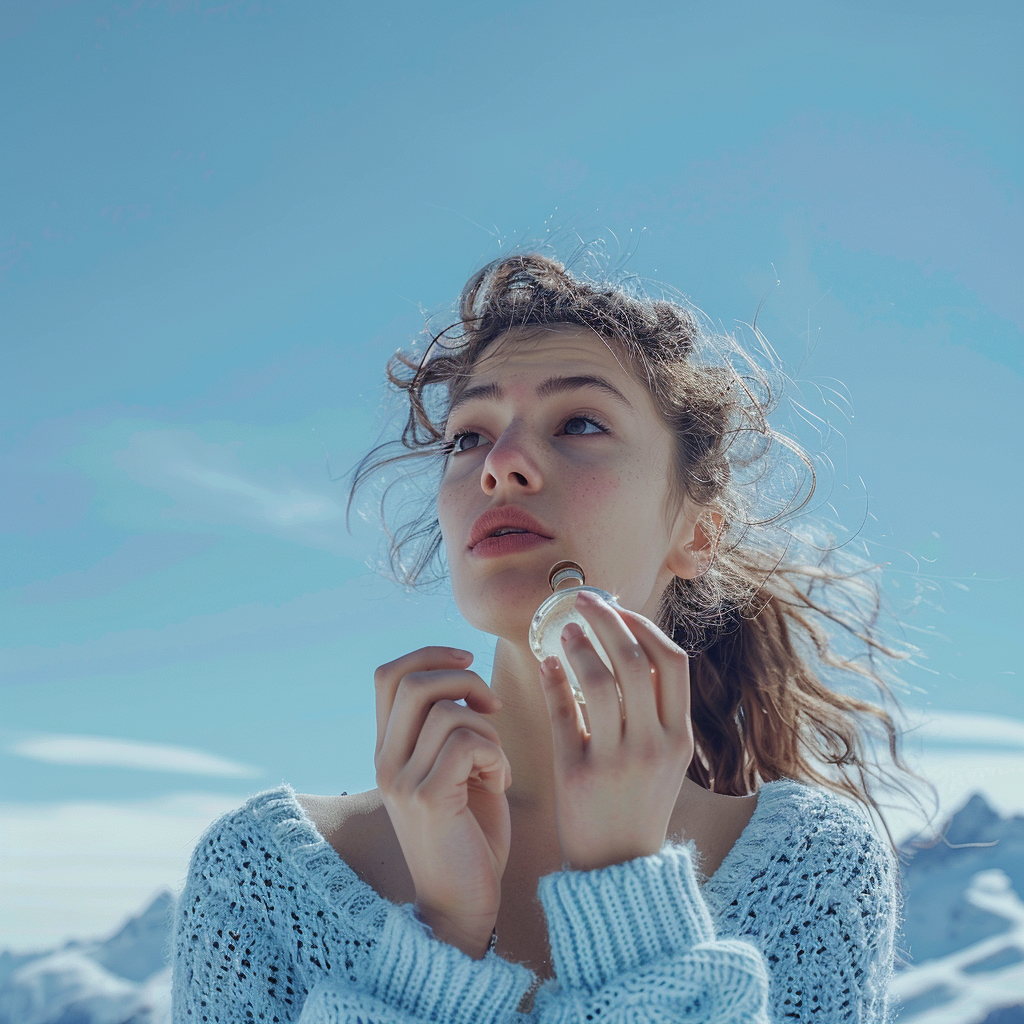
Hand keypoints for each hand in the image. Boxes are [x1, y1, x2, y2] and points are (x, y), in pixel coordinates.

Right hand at [373, 647, 510, 957]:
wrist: (463, 902)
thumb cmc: (469, 832)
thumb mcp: (453, 768)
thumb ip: (449, 726)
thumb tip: (466, 676)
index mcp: (389, 748)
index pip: (389, 675)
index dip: (430, 654)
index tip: (469, 660)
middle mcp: (385, 761)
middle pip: (414, 683)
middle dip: (465, 680)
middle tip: (492, 707)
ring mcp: (402, 781)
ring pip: (448, 713)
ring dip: (487, 730)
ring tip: (494, 764)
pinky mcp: (427, 800)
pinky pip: (465, 744)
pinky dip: (495, 755)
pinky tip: (498, 783)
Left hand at [539, 592, 693, 870]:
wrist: (618, 870)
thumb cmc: (638, 802)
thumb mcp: (662, 757)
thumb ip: (652, 708)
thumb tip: (625, 643)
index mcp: (680, 737)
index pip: (672, 661)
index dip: (644, 626)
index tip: (620, 608)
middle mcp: (654, 745)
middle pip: (634, 660)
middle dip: (607, 620)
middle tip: (582, 601)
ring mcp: (617, 761)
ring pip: (599, 681)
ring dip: (579, 646)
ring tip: (563, 631)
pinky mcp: (577, 774)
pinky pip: (563, 714)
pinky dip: (553, 682)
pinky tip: (545, 664)